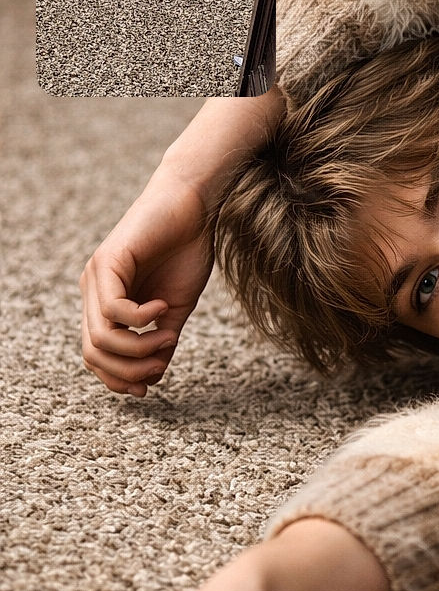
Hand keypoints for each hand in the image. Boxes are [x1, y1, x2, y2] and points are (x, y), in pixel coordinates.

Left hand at [80, 89, 284, 396]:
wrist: (193, 205)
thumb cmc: (186, 249)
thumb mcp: (176, 306)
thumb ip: (162, 338)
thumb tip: (155, 374)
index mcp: (107, 302)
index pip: (96, 355)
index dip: (119, 378)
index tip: (151, 384)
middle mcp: (94, 291)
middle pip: (94, 353)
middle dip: (129, 370)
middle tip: (161, 364)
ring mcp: (97, 276)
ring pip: (101, 337)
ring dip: (138, 348)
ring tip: (168, 335)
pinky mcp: (109, 262)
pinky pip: (116, 310)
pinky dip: (142, 319)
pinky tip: (163, 308)